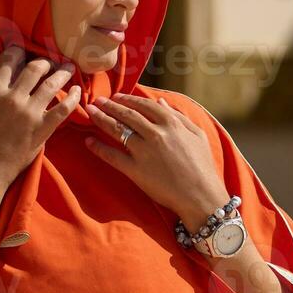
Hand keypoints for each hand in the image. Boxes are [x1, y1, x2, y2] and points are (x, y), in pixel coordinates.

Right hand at [0, 45, 82, 190]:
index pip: (7, 62)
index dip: (18, 51)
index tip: (24, 49)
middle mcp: (13, 98)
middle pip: (34, 68)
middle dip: (45, 61)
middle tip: (51, 62)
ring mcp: (30, 112)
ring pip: (51, 84)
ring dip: (63, 73)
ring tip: (69, 68)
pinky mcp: (43, 127)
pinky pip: (63, 108)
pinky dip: (73, 98)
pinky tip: (77, 92)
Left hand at [84, 92, 226, 229]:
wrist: (200, 196)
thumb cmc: (203, 166)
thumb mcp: (197, 135)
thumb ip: (179, 116)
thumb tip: (161, 101)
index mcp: (171, 123)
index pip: (144, 105)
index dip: (128, 99)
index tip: (117, 96)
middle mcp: (155, 134)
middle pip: (127, 115)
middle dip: (109, 105)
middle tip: (97, 100)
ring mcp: (144, 152)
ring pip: (117, 130)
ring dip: (101, 119)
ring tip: (90, 112)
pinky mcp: (135, 170)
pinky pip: (112, 156)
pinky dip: (98, 148)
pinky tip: (89, 141)